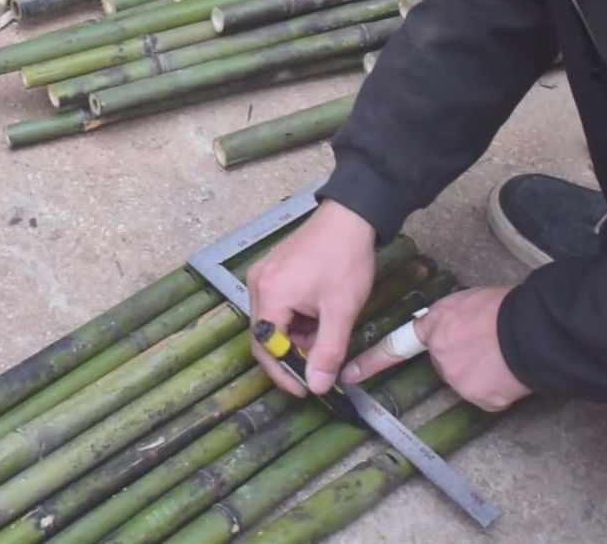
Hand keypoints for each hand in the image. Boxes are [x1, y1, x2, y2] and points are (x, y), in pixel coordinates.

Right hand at [247, 200, 376, 397]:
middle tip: (319, 364)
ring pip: (272, 322)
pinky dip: (294, 319)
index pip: (265, 347)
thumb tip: (317, 386)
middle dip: (292, 354)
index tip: (304, 389)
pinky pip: (276, 305)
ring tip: (324, 335)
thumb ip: (328, 351)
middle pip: (265, 335)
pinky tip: (317, 317)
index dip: (283, 373)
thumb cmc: (345, 260)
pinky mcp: (272, 270)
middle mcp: (257, 284)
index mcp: (270, 294)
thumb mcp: (341, 311)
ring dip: (295, 336)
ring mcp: (262, 275)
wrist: (350, 217)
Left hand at [343, 286, 531, 410]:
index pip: (395, 346)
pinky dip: (497, 387)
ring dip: (481, 373)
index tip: (349, 374)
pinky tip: (508, 372)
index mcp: (434, 327)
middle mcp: (439, 356)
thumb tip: (451, 330)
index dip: (370, 362)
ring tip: (503, 354)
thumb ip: (449, 318)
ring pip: (466, 380)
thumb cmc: (504, 308)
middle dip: (462, 357)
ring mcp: (456, 379)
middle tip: (487, 344)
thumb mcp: (466, 301)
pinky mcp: (477, 398)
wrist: (531, 329)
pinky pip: (486, 395)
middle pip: (445, 363)